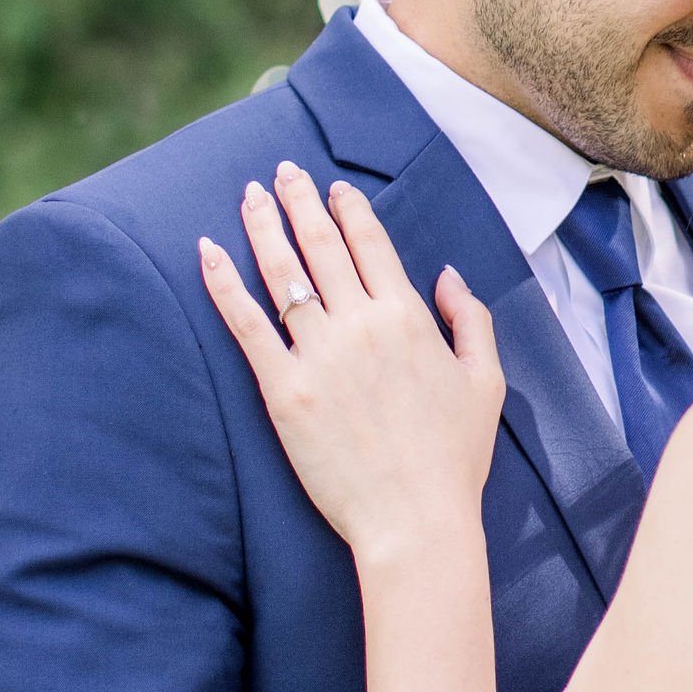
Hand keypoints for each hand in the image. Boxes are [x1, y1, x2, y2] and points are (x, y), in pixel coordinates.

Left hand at [199, 165, 504, 564]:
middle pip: (321, 245)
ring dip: (262, 226)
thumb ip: (470, 319)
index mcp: (407, 316)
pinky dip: (223, 283)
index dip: (348, 208)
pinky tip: (207, 251)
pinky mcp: (282, 390)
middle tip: (281, 172)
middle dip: (299, 200)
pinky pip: (245, 324)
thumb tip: (445, 274)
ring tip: (250, 195)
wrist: (415, 519)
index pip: (370, 243)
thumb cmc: (453, 458)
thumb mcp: (485, 381)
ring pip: (281, 273)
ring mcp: (317, 354)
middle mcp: (360, 324)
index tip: (332, 187)